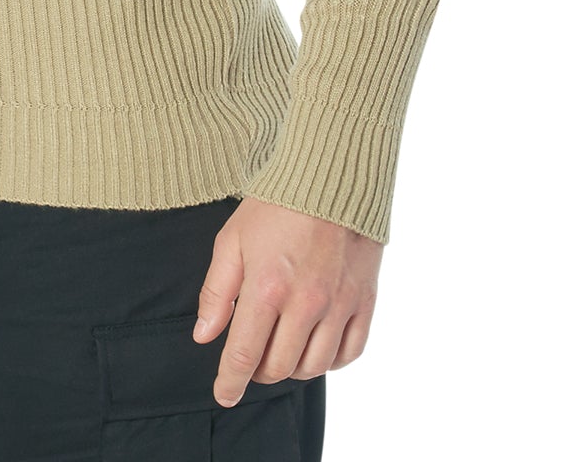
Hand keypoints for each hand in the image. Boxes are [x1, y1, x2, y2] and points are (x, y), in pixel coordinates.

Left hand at [193, 197, 380, 400]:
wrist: (330, 176)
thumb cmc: (276, 204)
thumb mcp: (232, 239)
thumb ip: (218, 291)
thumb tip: (204, 334)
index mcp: (267, 286)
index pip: (245, 353)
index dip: (231, 381)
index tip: (224, 395)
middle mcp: (306, 302)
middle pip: (279, 366)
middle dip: (259, 371)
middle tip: (252, 357)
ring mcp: (339, 304)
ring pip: (313, 367)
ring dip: (292, 368)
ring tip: (281, 350)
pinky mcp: (365, 301)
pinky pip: (349, 353)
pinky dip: (330, 360)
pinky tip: (315, 345)